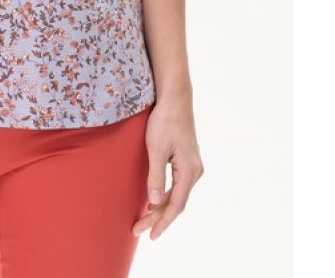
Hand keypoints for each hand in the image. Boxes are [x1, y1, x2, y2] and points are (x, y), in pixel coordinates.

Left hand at [133, 98, 203, 240]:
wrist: (175, 99)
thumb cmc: (164, 121)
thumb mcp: (156, 149)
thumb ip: (156, 177)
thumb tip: (154, 203)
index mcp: (189, 171)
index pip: (175, 205)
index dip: (162, 222)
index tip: (151, 236)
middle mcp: (195, 172)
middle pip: (176, 202)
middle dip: (158, 218)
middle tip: (139, 231)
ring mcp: (193, 166)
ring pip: (177, 195)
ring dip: (161, 208)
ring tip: (144, 221)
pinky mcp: (187, 160)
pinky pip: (178, 185)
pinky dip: (166, 196)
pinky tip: (155, 201)